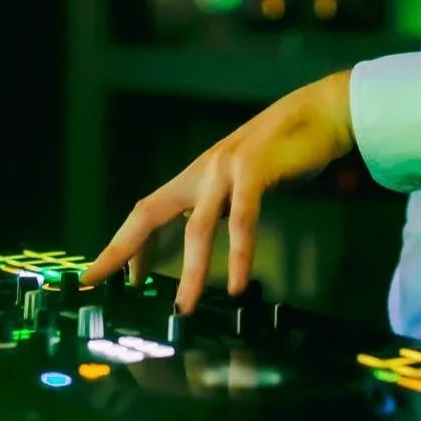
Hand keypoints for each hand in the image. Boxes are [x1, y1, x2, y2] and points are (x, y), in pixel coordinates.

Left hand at [79, 71, 354, 312]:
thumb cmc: (283, 151)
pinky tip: (238, 283)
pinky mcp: (255, 170)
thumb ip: (222, 206)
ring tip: (183, 308)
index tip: (101, 274)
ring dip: (191, 272)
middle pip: (151, 212)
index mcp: (197, 175)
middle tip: (100, 281)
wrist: (319, 112)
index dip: (123, 243)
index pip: (148, 211)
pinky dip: (239, 253)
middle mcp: (203, 171)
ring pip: (198, 227)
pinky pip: (242, 219)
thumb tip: (201, 246)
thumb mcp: (242, 181)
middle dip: (123, 248)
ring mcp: (227, 169)